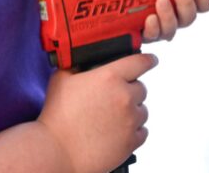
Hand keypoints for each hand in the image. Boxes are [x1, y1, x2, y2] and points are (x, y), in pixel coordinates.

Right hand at [37, 53, 157, 172]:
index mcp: (110, 77)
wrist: (57, 150)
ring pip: (142, 111)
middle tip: (111, 99)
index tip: (151, 60)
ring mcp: (130, 120)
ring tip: (111, 118)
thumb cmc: (57, 116)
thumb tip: (84, 62)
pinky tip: (116, 132)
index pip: (140, 62)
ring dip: (131, 112)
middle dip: (129, 91)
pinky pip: (142, 132)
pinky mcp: (131, 142)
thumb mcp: (62, 79)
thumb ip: (78, 66)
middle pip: (141, 88)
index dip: (147, 60)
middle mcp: (124, 96)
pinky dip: (133, 131)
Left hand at [137, 0, 208, 41]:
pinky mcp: (143, 36)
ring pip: (172, 29)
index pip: (201, 5)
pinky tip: (150, 18)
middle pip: (189, 18)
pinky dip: (154, 27)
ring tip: (161, 0)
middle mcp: (171, 17)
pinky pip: (153, 36)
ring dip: (169, 14)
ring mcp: (158, 28)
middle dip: (186, 2)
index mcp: (178, 1)